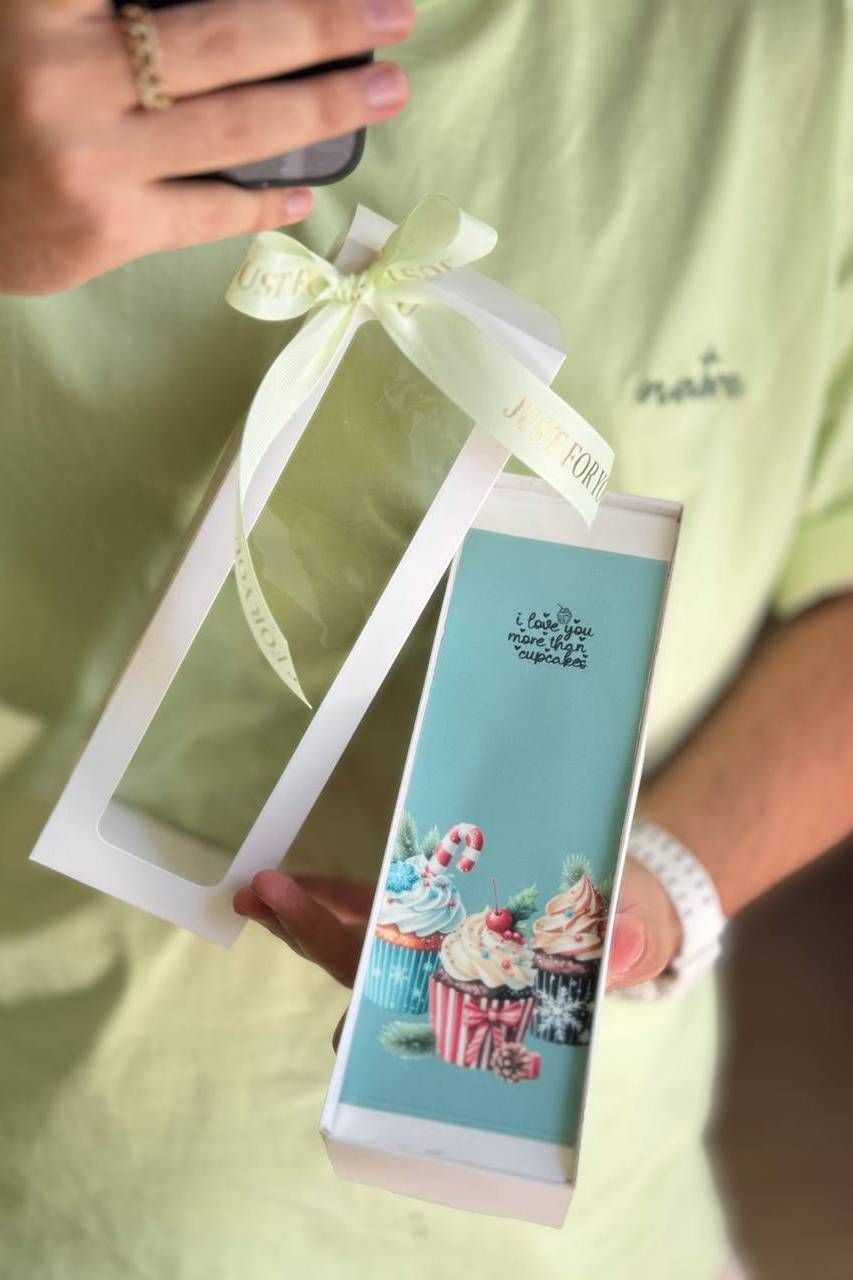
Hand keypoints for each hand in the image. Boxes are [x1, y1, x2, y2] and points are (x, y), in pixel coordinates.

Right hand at [0, 0, 413, 292]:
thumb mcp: (32, 24)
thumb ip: (103, 8)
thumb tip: (223, 20)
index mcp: (45, 5)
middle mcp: (66, 77)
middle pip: (227, 43)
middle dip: (323, 26)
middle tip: (395, 16)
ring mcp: (90, 161)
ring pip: (235, 131)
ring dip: (323, 108)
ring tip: (386, 90)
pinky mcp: (106, 230)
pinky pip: (206, 212)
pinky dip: (262, 202)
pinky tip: (307, 190)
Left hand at [233, 856, 682, 1029]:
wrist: (627, 902)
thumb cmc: (629, 929)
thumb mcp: (636, 933)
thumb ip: (627, 942)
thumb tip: (623, 941)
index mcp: (493, 991)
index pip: (434, 1012)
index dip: (389, 1022)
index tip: (345, 1037)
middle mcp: (450, 976)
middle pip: (372, 971)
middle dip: (317, 941)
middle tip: (269, 903)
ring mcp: (431, 944)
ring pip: (358, 940)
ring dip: (308, 919)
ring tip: (259, 891)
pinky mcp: (425, 909)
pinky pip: (372, 904)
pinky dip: (335, 895)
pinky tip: (300, 884)